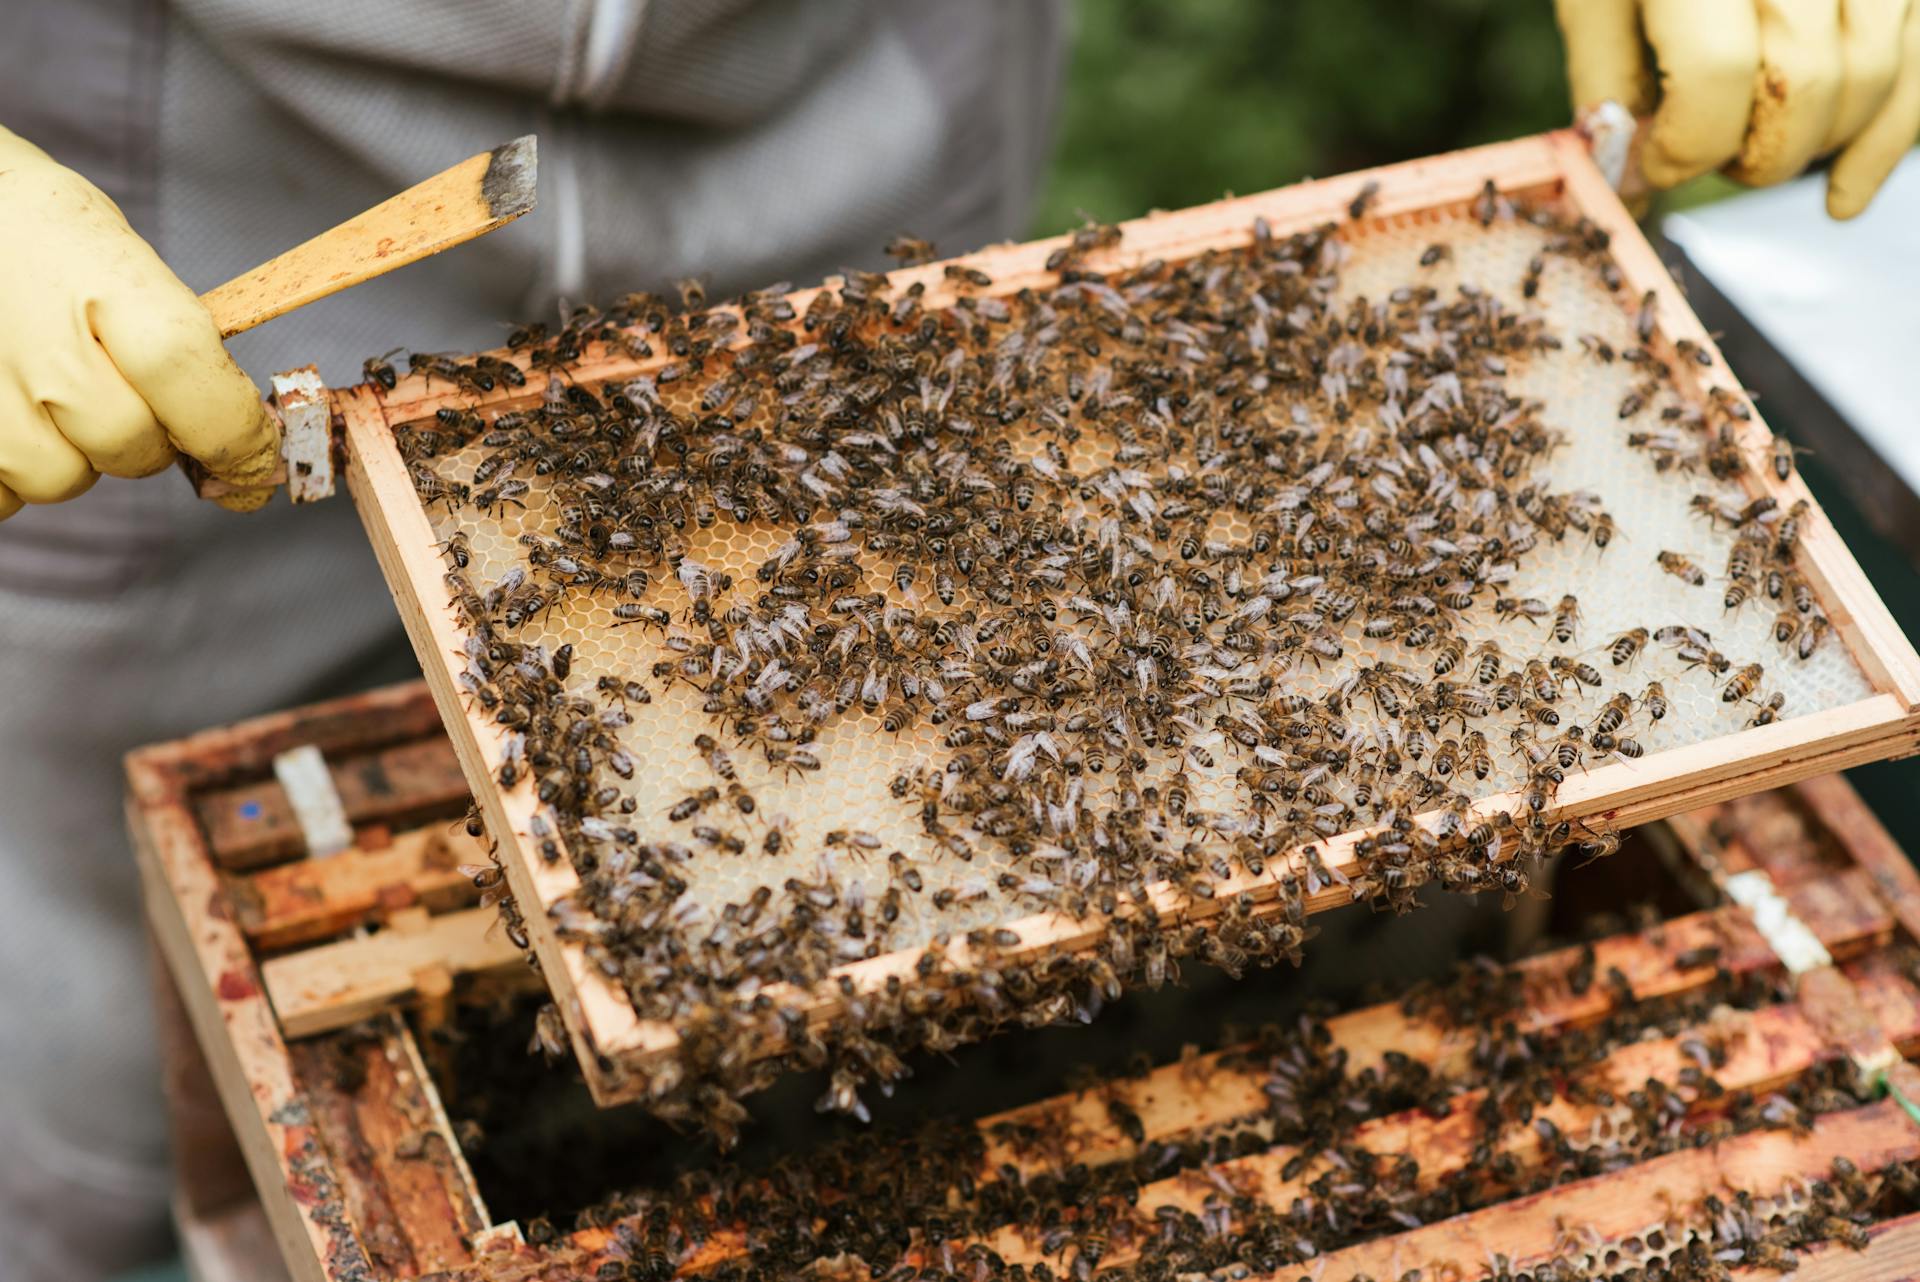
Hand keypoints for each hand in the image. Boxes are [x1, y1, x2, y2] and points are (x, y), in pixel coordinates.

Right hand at [0, 127, 276, 519]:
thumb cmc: (42, 237)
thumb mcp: (121, 257)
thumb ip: (179, 342)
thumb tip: (247, 438)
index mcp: (108, 284)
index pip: (186, 374)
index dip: (235, 432)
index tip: (256, 455)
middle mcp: (42, 344)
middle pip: (131, 449)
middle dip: (142, 439)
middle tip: (112, 391)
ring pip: (61, 479)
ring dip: (68, 454)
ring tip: (43, 392)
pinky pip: (2, 495)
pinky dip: (8, 472)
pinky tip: (6, 413)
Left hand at [1556, 0, 1919, 217]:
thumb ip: (1610, 89)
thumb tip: (1625, 191)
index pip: (1716, 75)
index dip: (1683, 146)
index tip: (1658, 159)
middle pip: (1802, 85)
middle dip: (1752, 153)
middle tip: (1712, 153)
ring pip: (1872, 79)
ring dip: (1812, 146)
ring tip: (1757, 148)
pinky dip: (1887, 141)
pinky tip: (1843, 198)